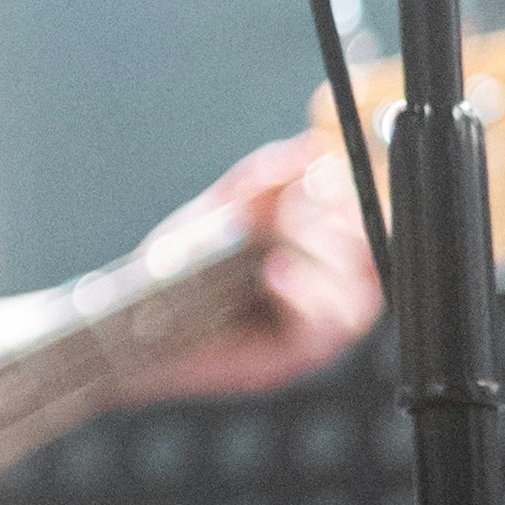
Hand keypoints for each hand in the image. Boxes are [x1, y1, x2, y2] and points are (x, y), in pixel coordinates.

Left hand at [136, 132, 383, 401]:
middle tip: (300, 204)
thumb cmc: (177, 269)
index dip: (350, 193)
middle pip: (369, 255)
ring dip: (330, 256)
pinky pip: (325, 328)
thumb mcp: (217, 209)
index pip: (360, 218)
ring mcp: (313, 323)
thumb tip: (308, 150)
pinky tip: (276, 271)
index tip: (322, 173)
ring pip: (360, 294)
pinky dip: (306, 292)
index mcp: (310, 246)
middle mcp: (321, 287)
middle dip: (341, 222)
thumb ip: (261, 177)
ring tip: (289, 234)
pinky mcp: (295, 354)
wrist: (135, 321)